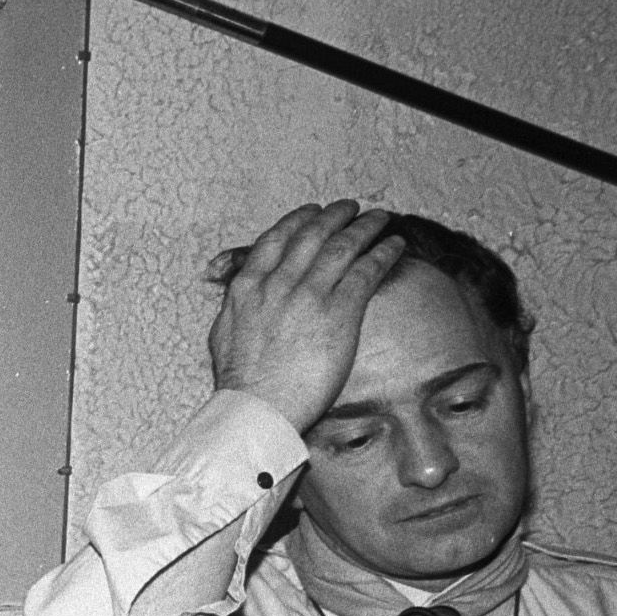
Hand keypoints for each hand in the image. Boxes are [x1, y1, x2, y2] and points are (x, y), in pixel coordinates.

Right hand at [204, 200, 408, 431]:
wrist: (257, 407)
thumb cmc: (239, 382)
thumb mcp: (222, 334)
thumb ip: (234, 306)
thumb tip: (236, 294)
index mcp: (248, 287)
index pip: (275, 239)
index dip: (297, 220)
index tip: (311, 212)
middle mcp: (279, 283)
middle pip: (312, 235)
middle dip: (334, 216)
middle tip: (349, 208)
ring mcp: (310, 295)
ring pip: (342, 246)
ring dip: (364, 227)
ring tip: (379, 218)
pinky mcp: (340, 312)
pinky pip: (367, 271)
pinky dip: (383, 253)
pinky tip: (394, 245)